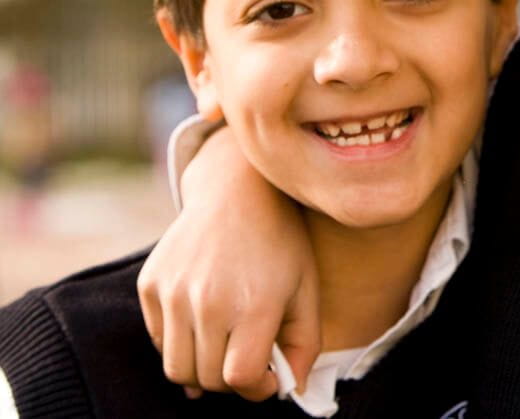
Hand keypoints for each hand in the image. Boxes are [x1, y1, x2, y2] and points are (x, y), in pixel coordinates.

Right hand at [138, 128, 320, 400]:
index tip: (268, 377)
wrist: (238, 192)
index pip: (240, 379)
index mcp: (255, 305)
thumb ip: (305, 345)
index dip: (258, 388)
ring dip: (203, 369)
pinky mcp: (150, 284)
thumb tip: (289, 389)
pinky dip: (180, 343)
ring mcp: (174, 293)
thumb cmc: (281, 244)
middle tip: (248, 359)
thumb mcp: (307, 290)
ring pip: (177, 368)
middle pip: (208, 379)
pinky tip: (205, 320)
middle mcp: (209, 302)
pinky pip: (159, 340)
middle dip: (232, 381)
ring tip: (226, 345)